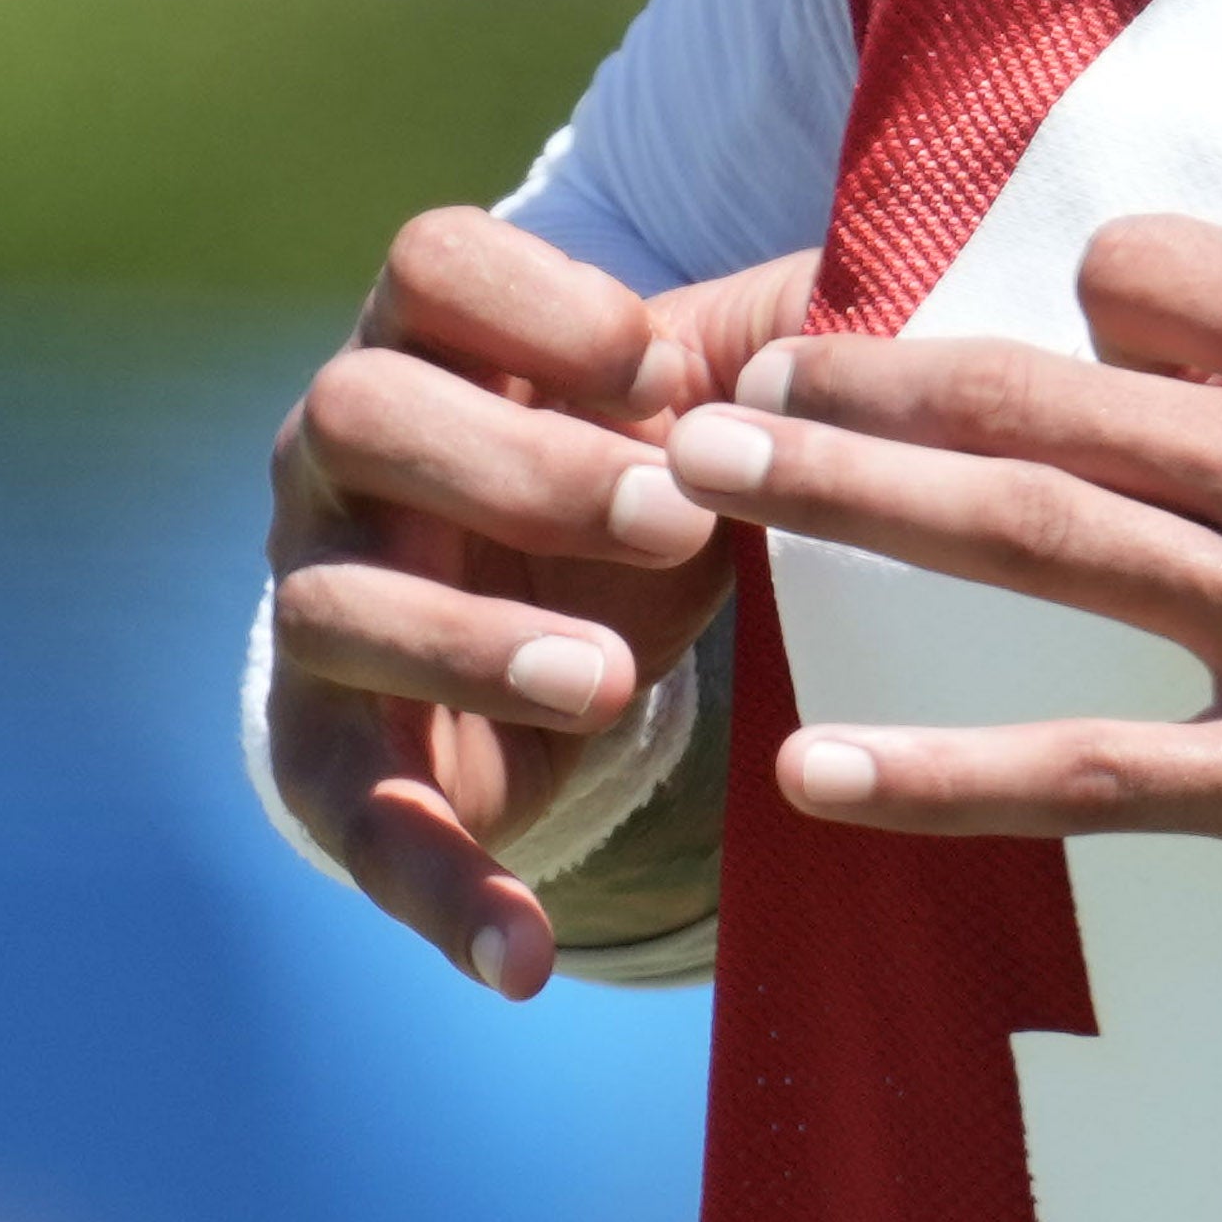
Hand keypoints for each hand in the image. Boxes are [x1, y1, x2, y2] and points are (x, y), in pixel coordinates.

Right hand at [262, 212, 818, 995]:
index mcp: (438, 342)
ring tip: (607, 683)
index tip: (663, 370)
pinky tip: (525, 958)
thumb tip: (902, 295)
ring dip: (471, 645)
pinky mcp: (331, 754)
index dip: (534, 304)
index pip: (431, 262)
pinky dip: (438, 890)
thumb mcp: (717, 405)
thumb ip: (790, 342)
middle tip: (673, 521)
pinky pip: (356, 819)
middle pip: (361, 412)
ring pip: (336, 606)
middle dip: (520, 465)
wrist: (564, 639)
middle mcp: (343, 458)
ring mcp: (318, 601)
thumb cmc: (651, 480)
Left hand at [656, 216, 1221, 907]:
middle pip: (1032, 395)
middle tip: (728, 376)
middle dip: (862, 380)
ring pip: (1021, 540)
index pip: (1154, 280)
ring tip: (704, 486)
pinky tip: (815, 776)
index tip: (1063, 333)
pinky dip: (937, 772)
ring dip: (846, 503)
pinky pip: (1088, 775)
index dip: (1094, 301)